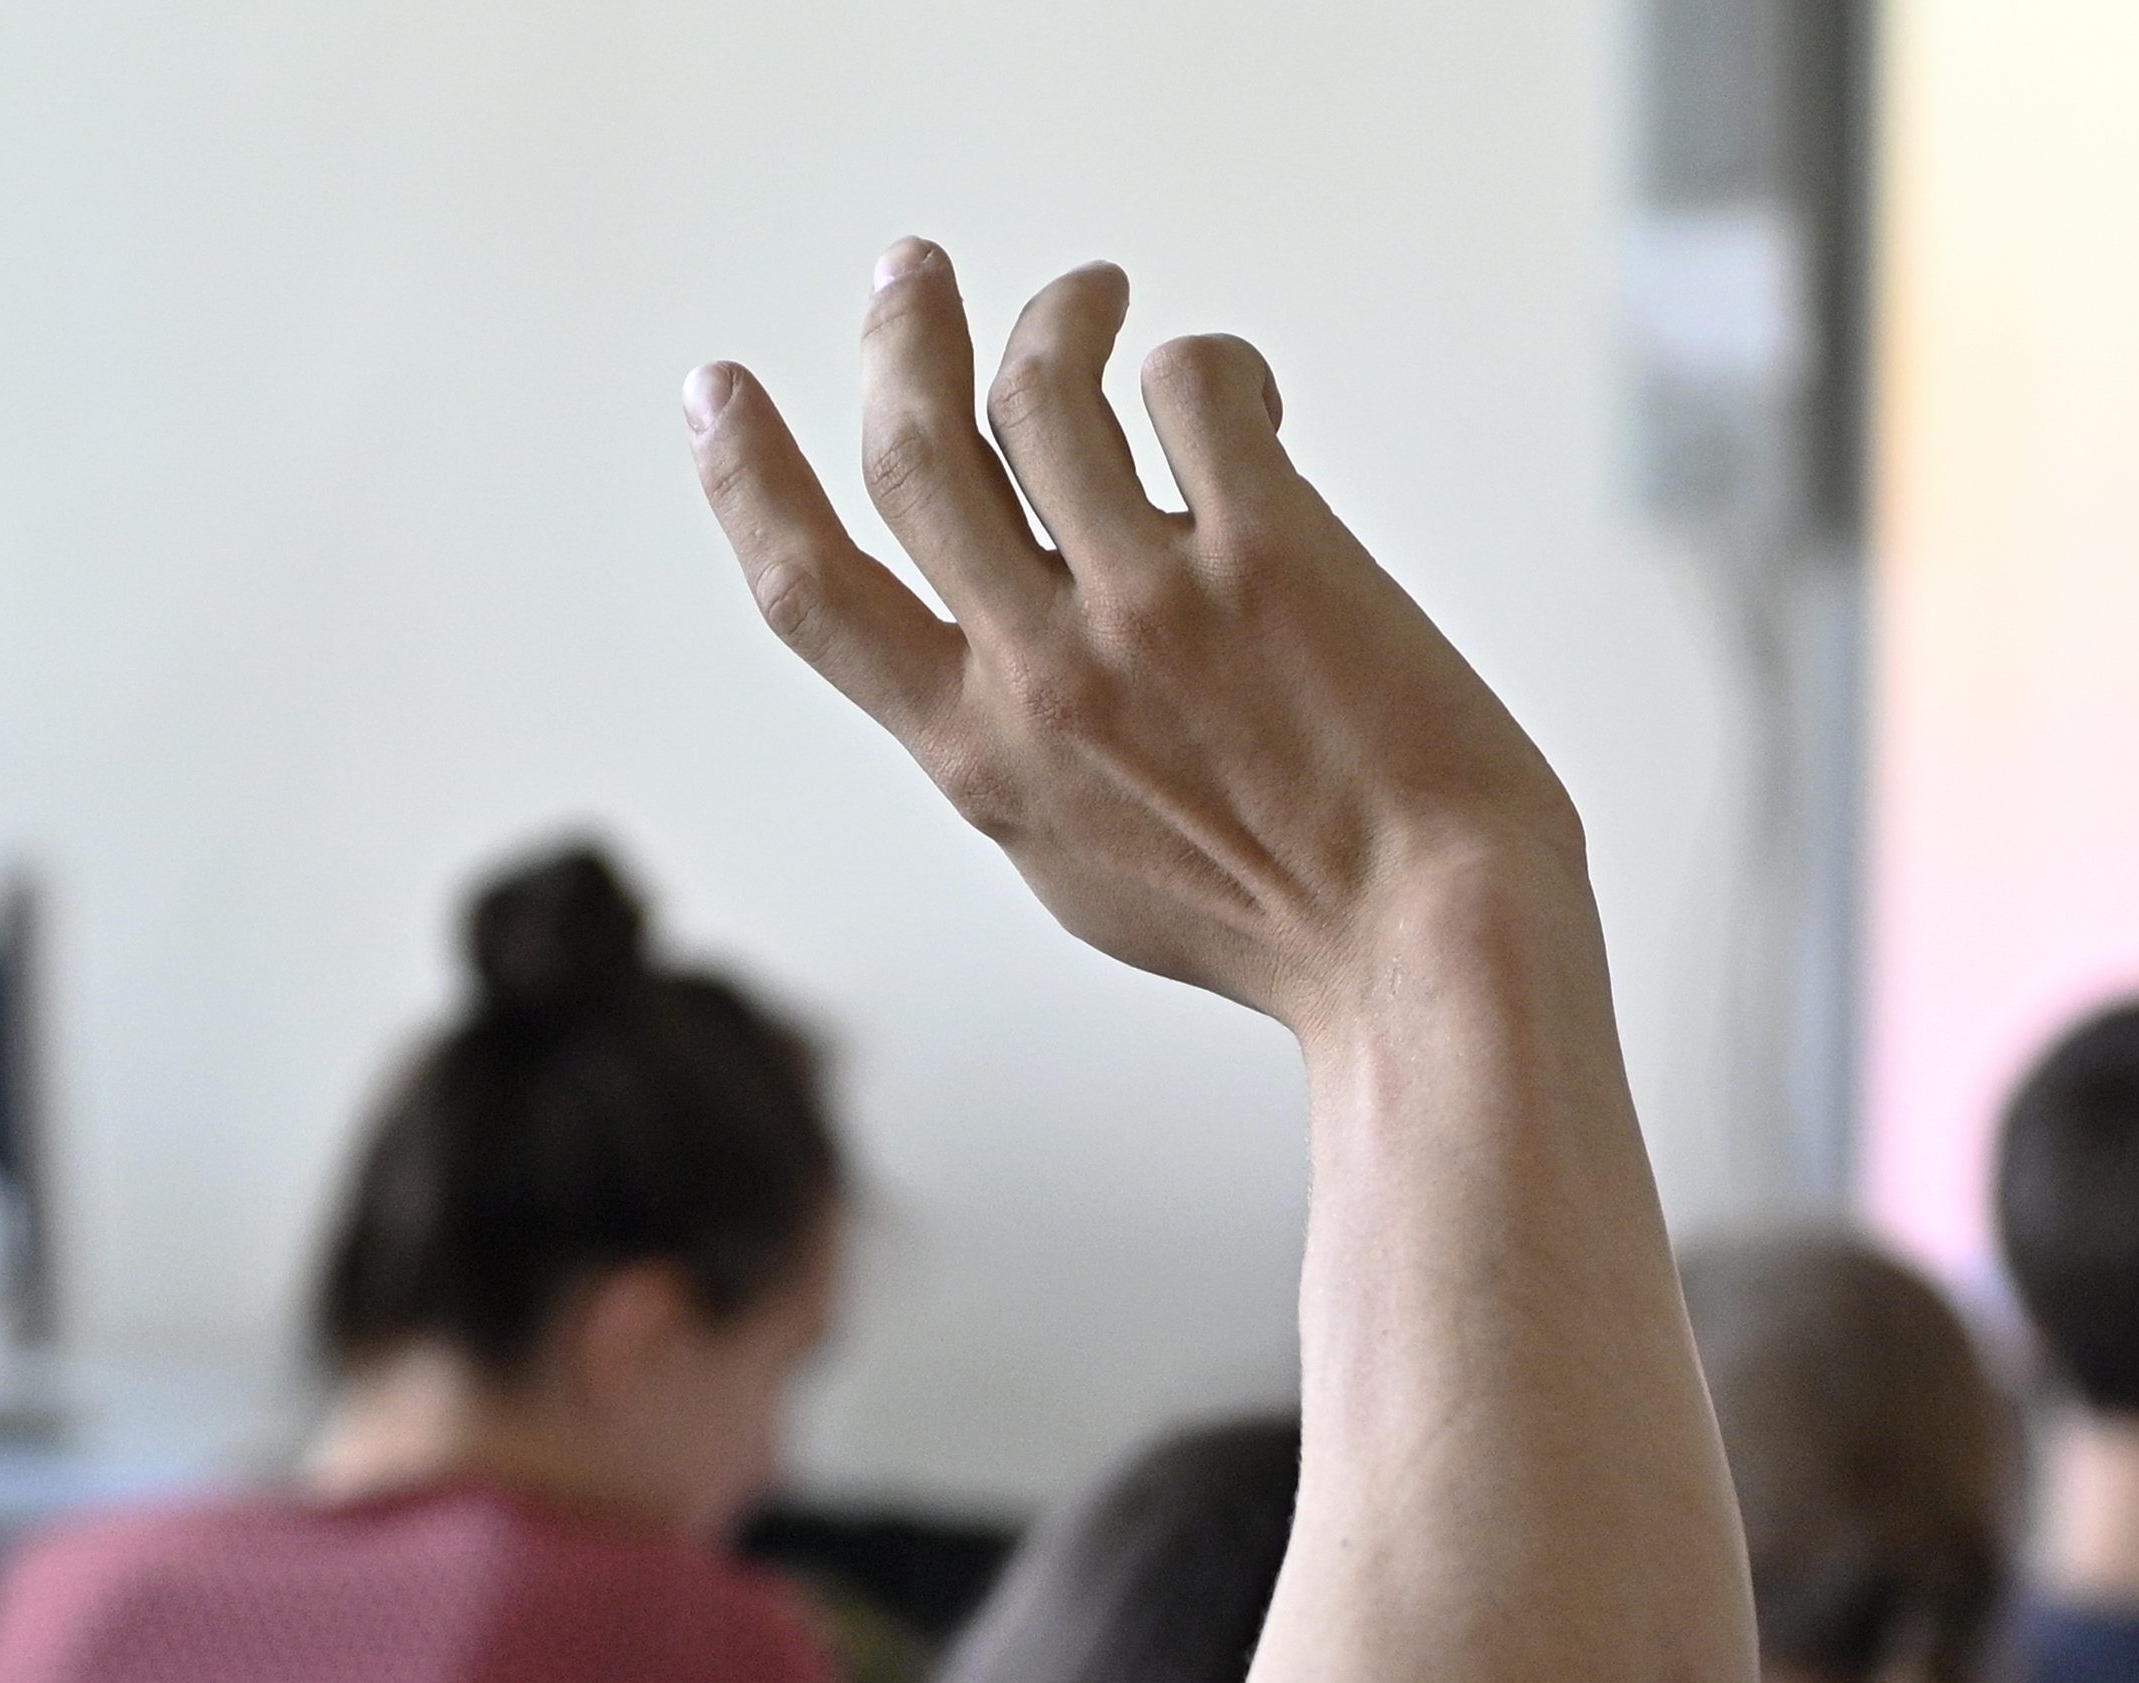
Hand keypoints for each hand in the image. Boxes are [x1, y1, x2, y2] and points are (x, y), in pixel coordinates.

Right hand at [683, 243, 1586, 1037]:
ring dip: (1059, 310)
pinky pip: (1195, 382)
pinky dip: (1210, 365)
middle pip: (911, 446)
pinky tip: (1253, 404)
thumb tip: (1001, 653)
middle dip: (898, 332)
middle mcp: (1040, 674)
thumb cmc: (1277, 926)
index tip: (715, 387)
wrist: (1423, 955)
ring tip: (1096, 296)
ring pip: (1041, 384)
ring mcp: (1148, 608)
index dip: (745, 477)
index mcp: (978, 758)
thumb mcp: (1088, 870)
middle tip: (915, 271)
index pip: (810, 595)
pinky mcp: (1268, 555)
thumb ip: (1022, 758)